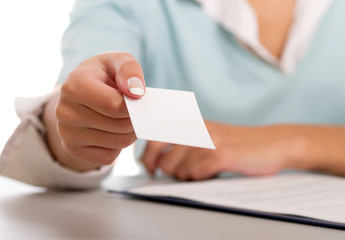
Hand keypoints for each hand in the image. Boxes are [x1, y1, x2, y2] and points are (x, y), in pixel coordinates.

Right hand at [44, 52, 144, 170]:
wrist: (81, 93)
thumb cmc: (104, 76)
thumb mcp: (118, 62)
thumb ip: (129, 70)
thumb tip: (136, 92)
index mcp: (74, 84)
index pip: (115, 105)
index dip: (133, 104)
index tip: (134, 98)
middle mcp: (64, 110)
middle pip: (119, 125)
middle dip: (133, 119)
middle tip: (132, 110)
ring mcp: (66, 133)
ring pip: (118, 142)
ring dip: (129, 133)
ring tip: (123, 119)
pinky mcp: (72, 150)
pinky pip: (109, 157)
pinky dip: (117, 146)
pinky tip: (111, 131)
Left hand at [140, 121, 317, 179]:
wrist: (272, 143)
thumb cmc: (235, 143)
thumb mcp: (205, 134)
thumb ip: (181, 141)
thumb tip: (153, 161)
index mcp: (189, 121)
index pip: (154, 138)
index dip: (148, 157)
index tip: (149, 167)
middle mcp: (195, 128)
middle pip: (164, 163)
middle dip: (171, 172)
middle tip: (182, 173)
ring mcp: (208, 140)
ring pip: (180, 172)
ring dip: (191, 176)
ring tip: (205, 169)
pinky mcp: (221, 154)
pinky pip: (198, 175)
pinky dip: (204, 178)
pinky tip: (215, 171)